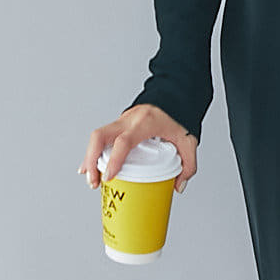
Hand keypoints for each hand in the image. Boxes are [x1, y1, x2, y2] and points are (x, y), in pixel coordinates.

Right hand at [80, 104, 198, 192]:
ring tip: (92, 179)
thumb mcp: (189, 140)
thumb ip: (188, 164)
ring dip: (90, 158)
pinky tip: (93, 167)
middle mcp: (129, 119)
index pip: (124, 141)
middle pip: (100, 136)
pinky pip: (102, 137)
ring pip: (97, 136)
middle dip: (92, 160)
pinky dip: (95, 152)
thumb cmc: (180, 114)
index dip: (114, 159)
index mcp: (146, 122)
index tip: (108, 176)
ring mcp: (122, 120)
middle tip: (95, 181)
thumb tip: (178, 186)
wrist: (176, 93)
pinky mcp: (120, 123)